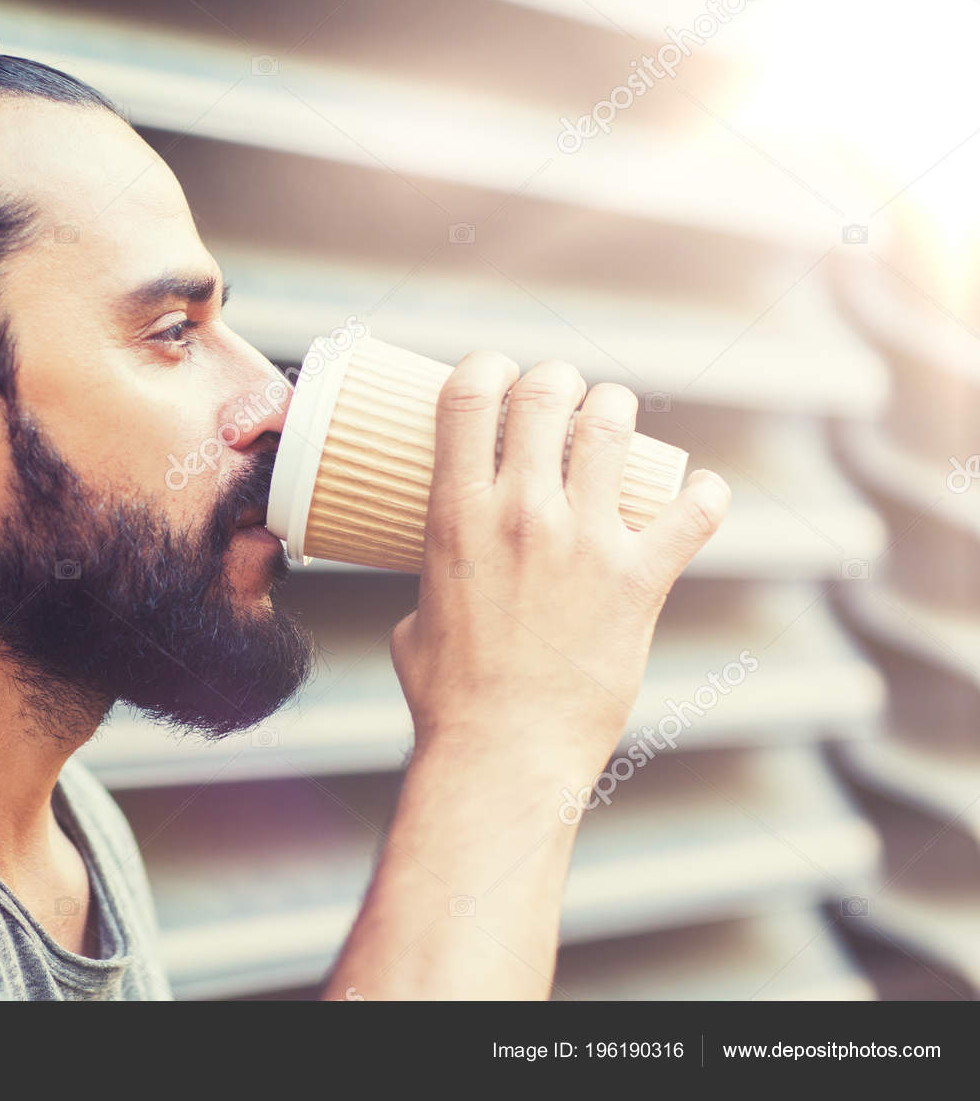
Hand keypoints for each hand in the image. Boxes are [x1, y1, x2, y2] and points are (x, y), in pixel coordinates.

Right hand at [388, 353, 729, 783]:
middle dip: (556, 380)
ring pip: (612, 425)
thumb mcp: (414, 620)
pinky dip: (704, 496)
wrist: (505, 751)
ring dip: (614, 410)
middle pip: (546, 393)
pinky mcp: (638, 579)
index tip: (495, 373)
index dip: (485, 367)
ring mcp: (583, 542)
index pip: (468, 397)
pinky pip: (692, 513)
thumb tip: (439, 586)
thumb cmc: (449, 696)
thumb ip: (431, 584)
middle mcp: (521, 513)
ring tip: (614, 422)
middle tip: (561, 397)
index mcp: (457, 515)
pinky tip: (701, 493)